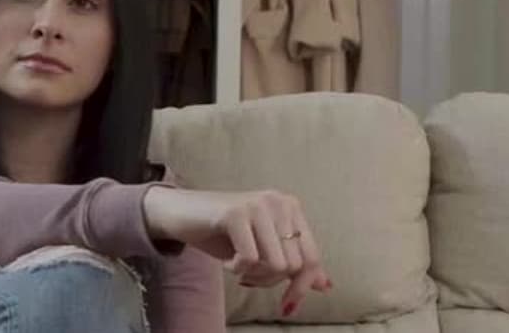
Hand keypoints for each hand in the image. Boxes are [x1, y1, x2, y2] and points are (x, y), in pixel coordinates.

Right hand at [142, 187, 333, 314]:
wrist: (181, 213)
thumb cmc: (224, 233)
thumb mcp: (264, 247)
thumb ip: (294, 262)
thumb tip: (326, 285)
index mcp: (291, 208)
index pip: (312, 257)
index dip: (301, 287)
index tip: (287, 305)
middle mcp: (279, 202)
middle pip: (294, 266)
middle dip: (269, 279)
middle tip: (248, 272)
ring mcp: (258, 205)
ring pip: (276, 265)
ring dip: (253, 274)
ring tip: (238, 263)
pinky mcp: (235, 213)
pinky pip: (250, 260)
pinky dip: (236, 268)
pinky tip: (226, 257)